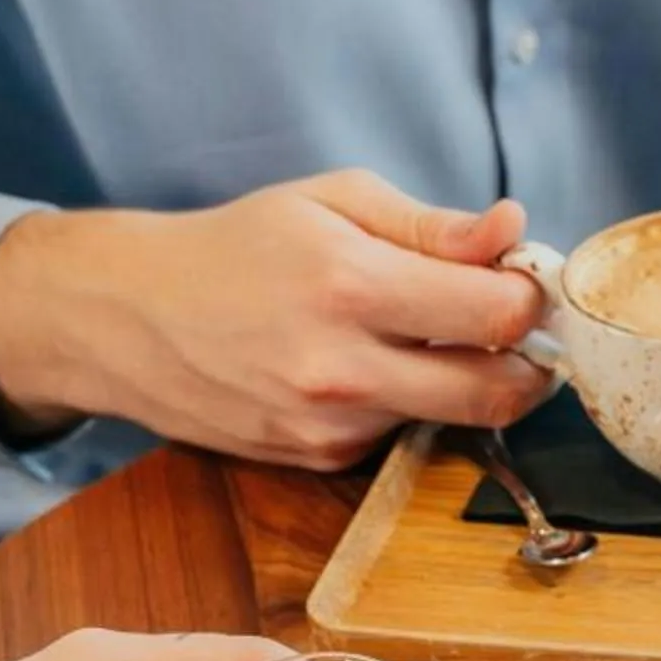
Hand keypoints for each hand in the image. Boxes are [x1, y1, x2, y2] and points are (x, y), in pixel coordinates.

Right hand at [0, 171, 552, 467]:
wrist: (127, 317)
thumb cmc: (237, 246)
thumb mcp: (333, 201)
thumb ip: (433, 225)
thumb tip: (513, 230)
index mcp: (351, 286)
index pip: (497, 313)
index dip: (532, 297)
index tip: (528, 282)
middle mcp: (343, 368)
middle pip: (498, 392)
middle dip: (531, 361)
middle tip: (521, 330)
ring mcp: (330, 425)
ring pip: (455, 418)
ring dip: (470, 383)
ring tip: (436, 337)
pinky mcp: (318, 459)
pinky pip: (401, 434)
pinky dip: (411, 404)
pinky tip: (374, 367)